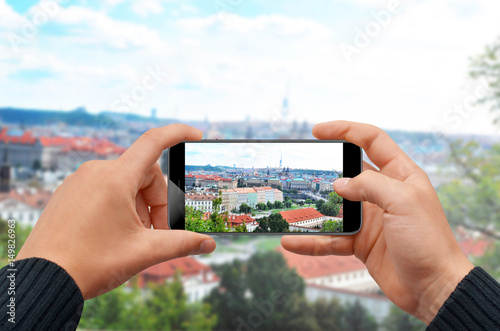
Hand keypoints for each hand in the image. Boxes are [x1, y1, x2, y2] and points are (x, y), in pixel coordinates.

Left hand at [17, 124, 215, 299]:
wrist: (43, 280)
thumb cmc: (91, 263)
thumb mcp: (144, 251)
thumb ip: (182, 244)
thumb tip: (209, 244)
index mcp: (116, 178)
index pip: (154, 142)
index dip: (178, 134)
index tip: (196, 136)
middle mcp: (96, 172)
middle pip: (144, 174)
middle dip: (157, 202)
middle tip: (157, 232)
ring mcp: (79, 181)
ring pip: (124, 183)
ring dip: (138, 206)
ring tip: (134, 237)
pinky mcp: (68, 193)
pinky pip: (103, 189)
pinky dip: (118, 206)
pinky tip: (114, 232)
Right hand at [281, 121, 473, 324]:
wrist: (433, 288)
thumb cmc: (428, 241)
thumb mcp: (402, 202)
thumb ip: (369, 185)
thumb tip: (339, 184)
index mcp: (400, 175)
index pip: (371, 140)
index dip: (345, 130)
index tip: (318, 131)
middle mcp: (383, 193)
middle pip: (347, 173)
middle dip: (324, 171)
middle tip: (302, 172)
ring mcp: (370, 218)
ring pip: (334, 207)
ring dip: (313, 209)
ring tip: (291, 209)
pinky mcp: (361, 241)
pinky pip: (330, 237)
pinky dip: (311, 240)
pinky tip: (292, 241)